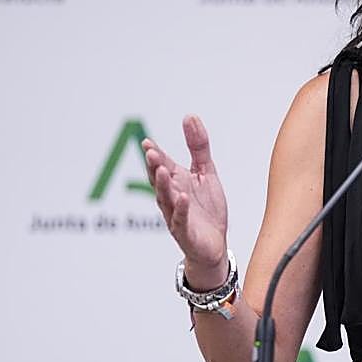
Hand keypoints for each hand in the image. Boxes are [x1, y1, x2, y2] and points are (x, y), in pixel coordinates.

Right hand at [142, 115, 228, 285]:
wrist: (215, 245)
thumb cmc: (206, 209)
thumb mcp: (206, 172)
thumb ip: (198, 146)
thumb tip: (189, 116)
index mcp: (175, 182)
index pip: (162, 165)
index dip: (155, 155)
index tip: (147, 142)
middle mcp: (171, 198)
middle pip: (159, 180)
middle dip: (154, 166)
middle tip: (150, 152)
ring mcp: (176, 215)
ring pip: (166, 198)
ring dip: (162, 184)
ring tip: (162, 169)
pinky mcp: (186, 232)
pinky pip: (181, 219)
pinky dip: (181, 208)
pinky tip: (182, 196)